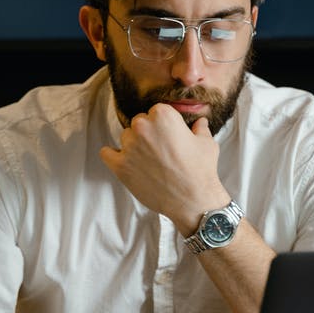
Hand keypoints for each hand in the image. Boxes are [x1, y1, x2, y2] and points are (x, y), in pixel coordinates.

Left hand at [100, 103, 229, 229]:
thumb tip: (201, 122)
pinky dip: (113, 156)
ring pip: (125, 137)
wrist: (193, 200)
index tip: (168, 136)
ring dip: (134, 146)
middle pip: (138, 123)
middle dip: (148, 134)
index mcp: (163, 116)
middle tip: (159, 150)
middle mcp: (143, 127)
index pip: (155, 112)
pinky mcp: (120, 166)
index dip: (162, 125)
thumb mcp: (206, 144)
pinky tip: (125, 162)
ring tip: (148, 161)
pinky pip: (106, 153)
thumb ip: (200, 129)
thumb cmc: (201, 171)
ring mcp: (129, 146)